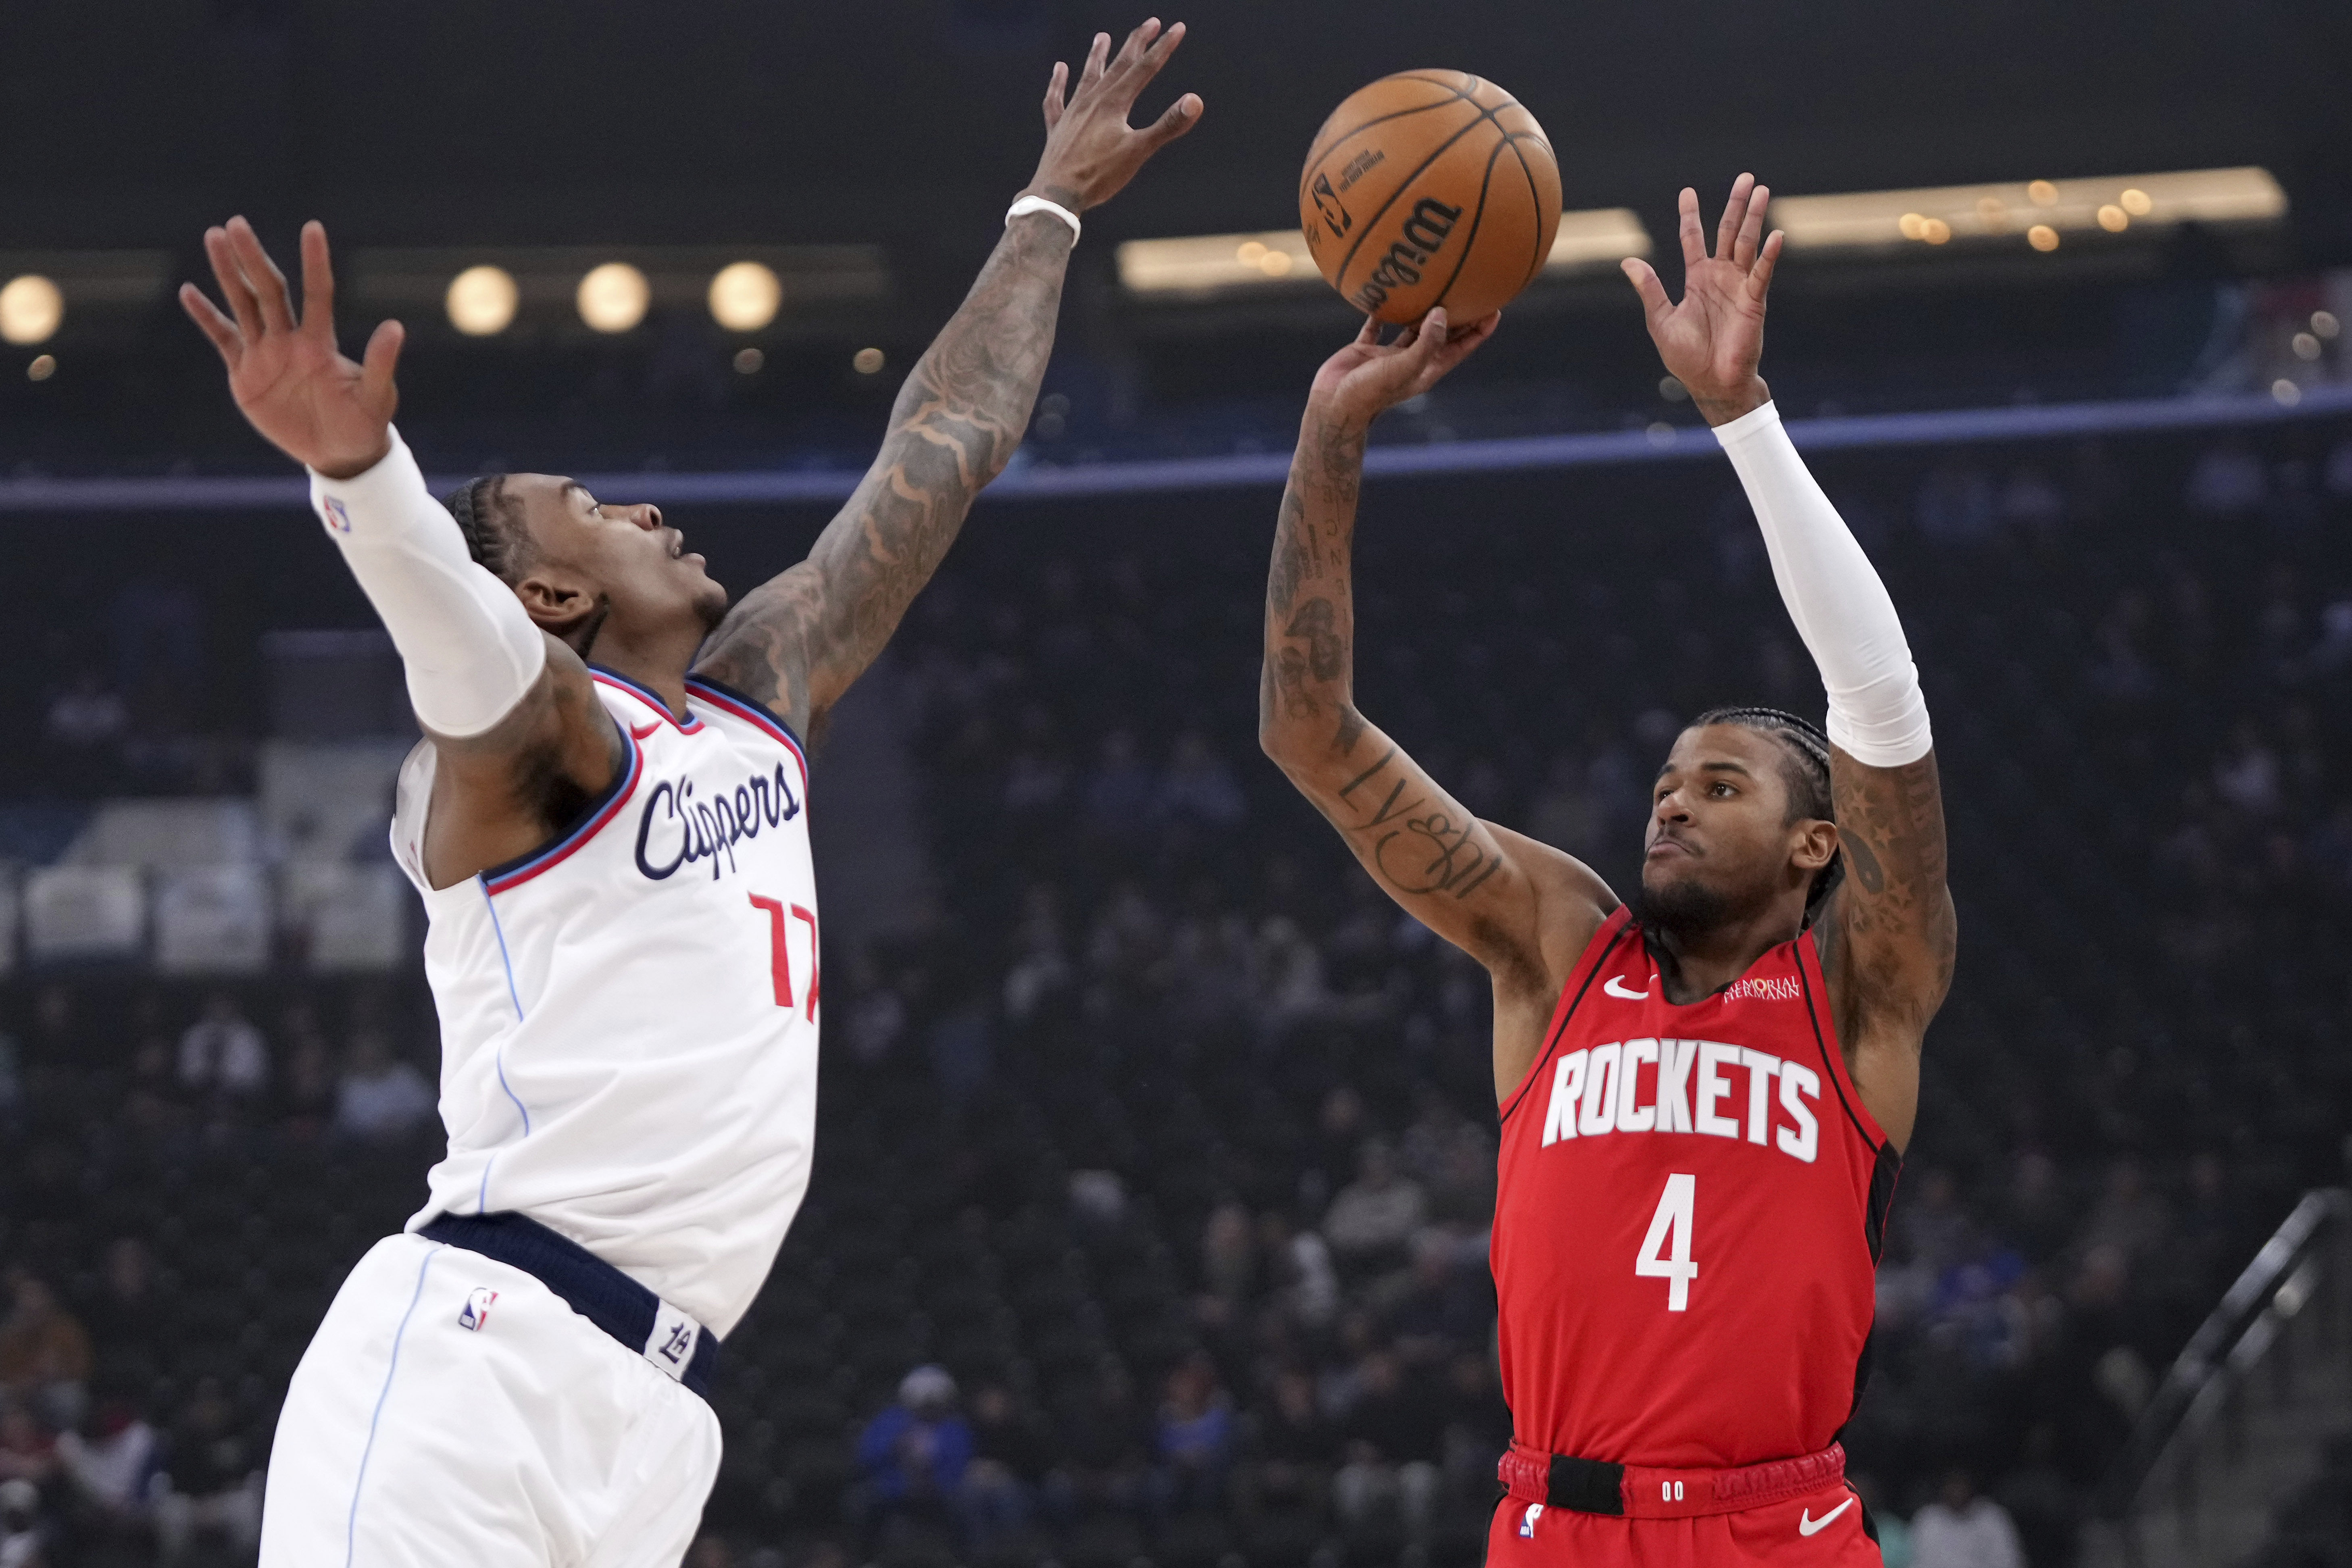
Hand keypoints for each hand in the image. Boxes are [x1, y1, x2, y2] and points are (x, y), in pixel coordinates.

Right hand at [179, 217, 403, 478]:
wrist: (339, 453)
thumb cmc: (364, 423)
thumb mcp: (376, 397)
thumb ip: (381, 364)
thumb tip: (395, 326)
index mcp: (320, 343)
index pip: (317, 293)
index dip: (314, 262)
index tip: (313, 228)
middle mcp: (290, 340)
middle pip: (268, 291)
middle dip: (253, 259)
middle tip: (236, 224)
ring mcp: (265, 354)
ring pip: (242, 305)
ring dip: (227, 273)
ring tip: (213, 237)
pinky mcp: (244, 374)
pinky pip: (222, 338)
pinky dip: (206, 316)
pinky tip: (189, 291)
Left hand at [1023, 18, 1201, 212]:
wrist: (1057, 195)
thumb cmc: (1099, 176)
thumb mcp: (1138, 151)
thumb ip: (1167, 125)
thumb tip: (1195, 101)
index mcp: (1114, 103)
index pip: (1144, 68)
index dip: (1163, 47)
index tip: (1176, 28)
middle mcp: (1092, 100)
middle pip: (1118, 65)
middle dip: (1136, 42)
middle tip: (1151, 22)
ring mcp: (1073, 112)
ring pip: (1087, 76)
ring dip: (1097, 55)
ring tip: (1102, 36)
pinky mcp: (1058, 128)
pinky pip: (1056, 98)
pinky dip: (1058, 82)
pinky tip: (1059, 69)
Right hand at [1305, 308, 1500, 430]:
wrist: (1333, 406)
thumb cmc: (1371, 392)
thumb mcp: (1405, 366)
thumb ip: (1426, 341)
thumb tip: (1442, 312)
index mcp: (1427, 370)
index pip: (1461, 347)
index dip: (1479, 331)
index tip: (1494, 309)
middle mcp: (1411, 361)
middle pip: (1440, 334)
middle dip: (1455, 315)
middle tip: (1467, 289)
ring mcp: (1388, 355)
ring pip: (1410, 327)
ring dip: (1421, 309)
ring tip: (1431, 284)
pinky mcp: (1366, 349)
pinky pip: (1376, 325)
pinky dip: (1380, 311)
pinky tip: (1385, 291)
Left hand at [1621, 174, 1780, 425]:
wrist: (1711, 384)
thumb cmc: (1686, 358)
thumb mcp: (1661, 319)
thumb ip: (1649, 289)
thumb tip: (1628, 261)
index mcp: (1697, 279)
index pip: (1693, 239)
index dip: (1690, 216)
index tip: (1687, 192)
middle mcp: (1720, 277)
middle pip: (1728, 231)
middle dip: (1736, 204)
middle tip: (1746, 177)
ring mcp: (1739, 286)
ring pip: (1748, 243)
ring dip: (1755, 217)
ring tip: (1762, 190)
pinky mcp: (1754, 300)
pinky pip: (1762, 273)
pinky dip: (1769, 254)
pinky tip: (1776, 234)